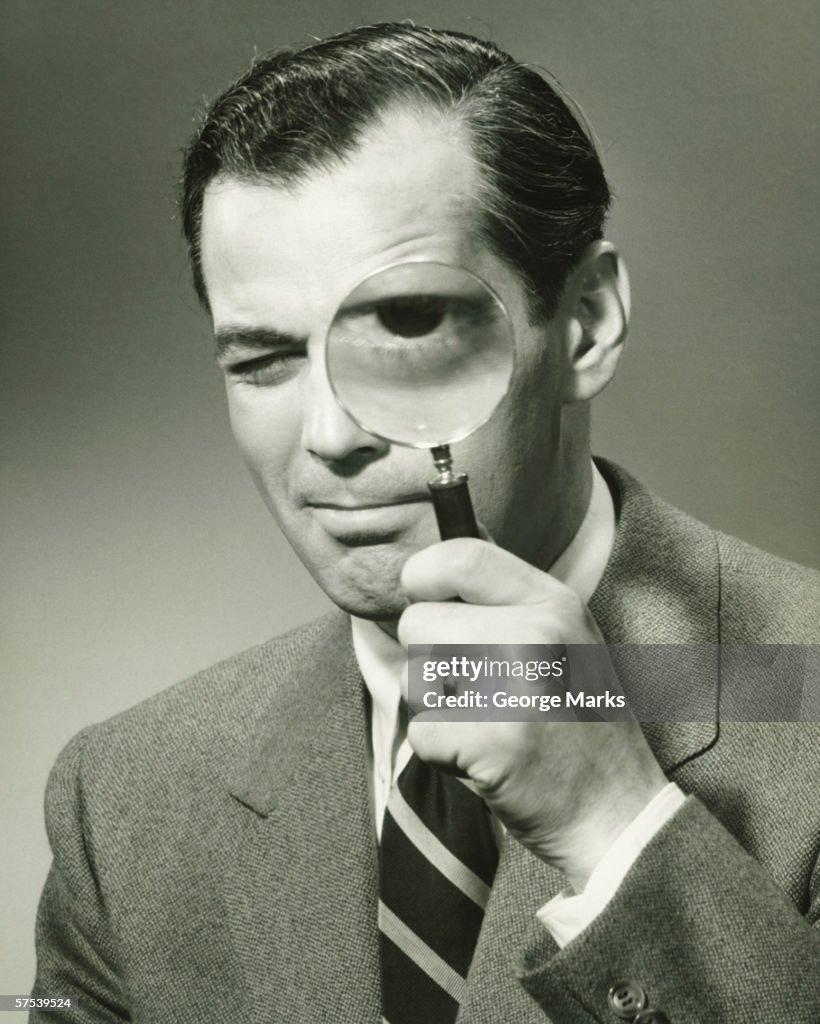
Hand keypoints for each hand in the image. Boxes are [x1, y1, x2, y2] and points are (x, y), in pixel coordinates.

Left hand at [398, 538, 666, 890]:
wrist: (617, 814)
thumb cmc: (577, 725)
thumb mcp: (563, 641)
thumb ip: (503, 606)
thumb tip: (420, 585)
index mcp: (554, 602)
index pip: (461, 556)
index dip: (423, 576)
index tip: (422, 601)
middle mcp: (537, 633)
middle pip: (419, 622)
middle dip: (427, 660)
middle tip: (472, 691)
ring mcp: (516, 685)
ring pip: (414, 677)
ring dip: (434, 708)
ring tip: (484, 724)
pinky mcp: (493, 738)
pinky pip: (422, 731)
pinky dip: (441, 753)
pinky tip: (483, 758)